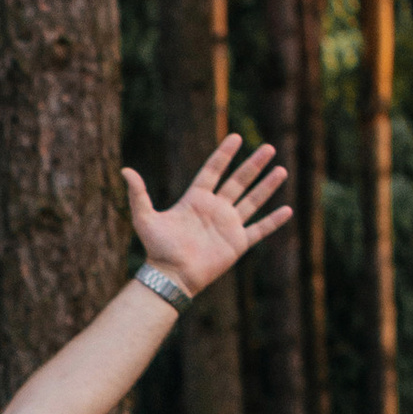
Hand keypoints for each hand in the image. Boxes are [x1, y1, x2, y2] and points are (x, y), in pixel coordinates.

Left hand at [125, 135, 293, 297]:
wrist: (171, 276)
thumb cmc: (158, 249)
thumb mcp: (145, 218)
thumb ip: (138, 194)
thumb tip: (125, 170)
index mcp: (196, 199)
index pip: (213, 171)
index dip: (224, 154)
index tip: (236, 137)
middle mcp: (215, 209)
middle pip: (238, 181)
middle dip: (253, 165)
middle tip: (269, 147)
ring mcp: (228, 225)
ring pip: (252, 201)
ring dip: (267, 186)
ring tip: (281, 169)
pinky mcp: (237, 243)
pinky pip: (259, 229)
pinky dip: (273, 221)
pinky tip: (287, 209)